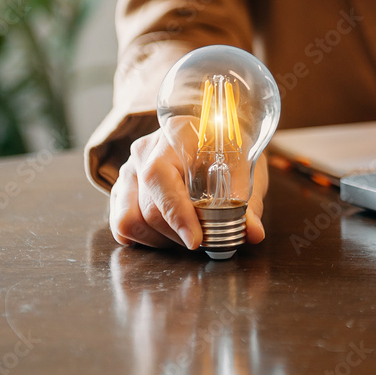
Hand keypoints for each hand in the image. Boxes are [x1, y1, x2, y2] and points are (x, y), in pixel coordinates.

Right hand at [109, 127, 268, 249]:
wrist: (215, 133)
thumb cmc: (230, 148)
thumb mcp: (246, 169)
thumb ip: (247, 202)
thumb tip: (254, 233)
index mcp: (175, 135)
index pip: (160, 177)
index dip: (177, 214)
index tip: (196, 240)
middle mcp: (146, 150)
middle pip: (149, 207)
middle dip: (177, 234)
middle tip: (203, 241)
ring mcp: (130, 169)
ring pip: (130, 220)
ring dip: (160, 240)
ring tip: (186, 236)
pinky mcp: (124, 188)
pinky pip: (121, 223)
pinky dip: (143, 238)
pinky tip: (166, 235)